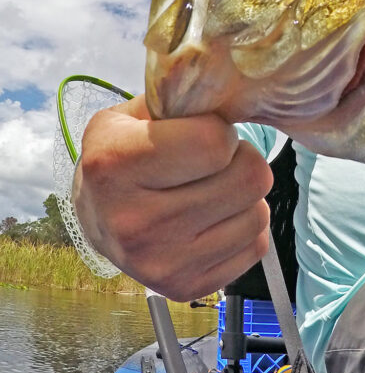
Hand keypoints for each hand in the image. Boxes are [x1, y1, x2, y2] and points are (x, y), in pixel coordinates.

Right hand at [72, 95, 272, 300]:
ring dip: (245, 197)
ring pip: (259, 213)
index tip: (201, 135)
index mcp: (115, 165)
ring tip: (211, 191)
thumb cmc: (125, 156)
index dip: (220, 131)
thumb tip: (236, 85)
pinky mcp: (186, 287)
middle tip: (213, 165)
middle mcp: (134, 222)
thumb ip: (181, 98)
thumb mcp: (134, 115)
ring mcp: (160, 263)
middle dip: (241, 161)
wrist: (98, 218)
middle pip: (250, 178)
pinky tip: (213, 221)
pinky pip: (257, 246)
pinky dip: (244, 229)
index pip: (217, 143)